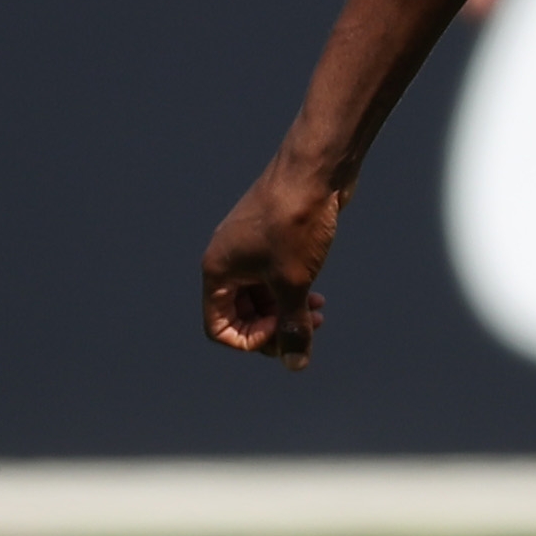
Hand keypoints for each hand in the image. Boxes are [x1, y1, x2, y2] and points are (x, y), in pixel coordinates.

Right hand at [201, 163, 344, 364]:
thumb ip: (293, 327)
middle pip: (240, 315)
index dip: (249, 339)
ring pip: (260, 297)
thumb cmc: (294, 223)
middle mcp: (227, 260)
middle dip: (273, 328)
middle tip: (306, 329)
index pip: (218, 327)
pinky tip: (318, 299)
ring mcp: (248, 248)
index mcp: (218, 271)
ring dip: (286, 313)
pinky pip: (273, 278)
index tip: (281, 329)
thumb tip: (295, 364)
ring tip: (317, 315)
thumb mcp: (293, 283)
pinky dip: (292, 293)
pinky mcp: (271, 240)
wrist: (315, 171)